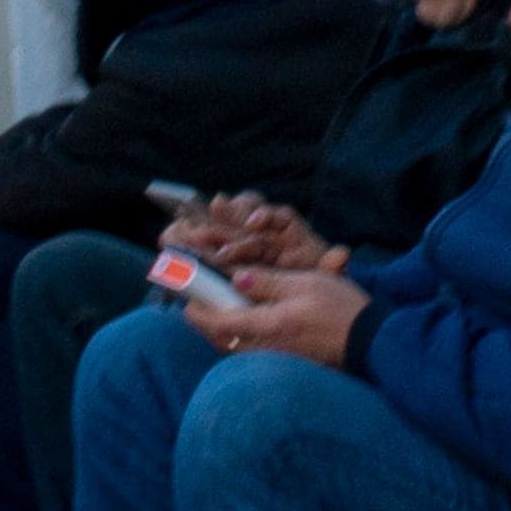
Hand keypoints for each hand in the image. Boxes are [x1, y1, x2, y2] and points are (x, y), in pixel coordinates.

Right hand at [170, 195, 341, 277]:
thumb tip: (342, 254)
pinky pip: (199, 237)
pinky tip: (168, 237)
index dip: (261, 214)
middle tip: (209, 215)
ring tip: (180, 226)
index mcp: (286, 229)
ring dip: (199, 224)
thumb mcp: (321, 275)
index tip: (254, 222)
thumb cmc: (306, 280)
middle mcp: (260, 228)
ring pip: (216, 224)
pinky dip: (184, 235)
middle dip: (224, 216)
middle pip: (238, 214)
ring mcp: (237, 236)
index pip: (273, 214)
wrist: (294, 297)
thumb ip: (330, 264)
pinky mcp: (218, 247)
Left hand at [194, 264, 369, 367]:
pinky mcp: (286, 362)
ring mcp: (276, 358)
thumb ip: (267, 282)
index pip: (220, 324)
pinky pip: (252, 352)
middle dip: (206, 324)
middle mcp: (267, 347)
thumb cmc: (340, 309)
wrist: (370, 343)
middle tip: (196, 305)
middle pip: (222, 340)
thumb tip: (236, 278)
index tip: (185, 302)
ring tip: (219, 311)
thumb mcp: (305, 283)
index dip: (198, 313)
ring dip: (222, 331)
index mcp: (269, 325)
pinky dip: (241, 338)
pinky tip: (247, 324)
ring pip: (236, 348)